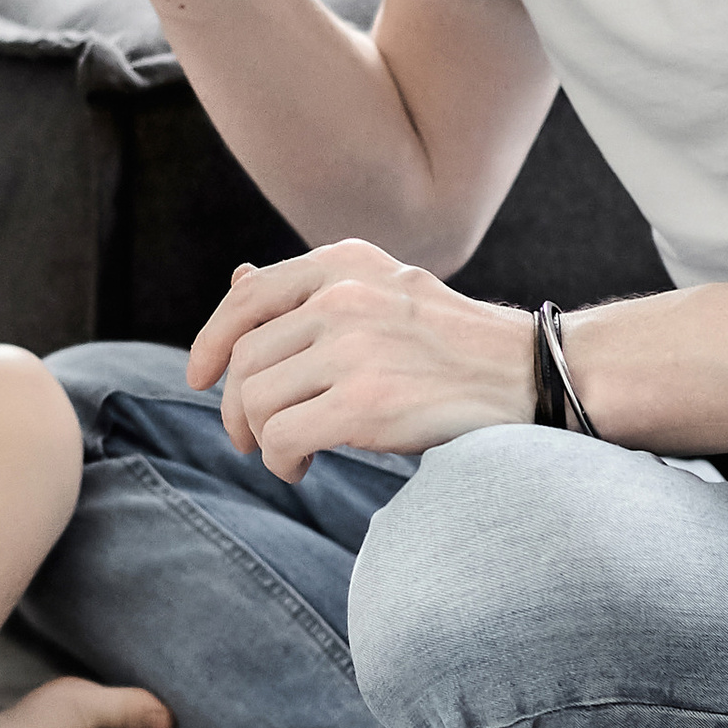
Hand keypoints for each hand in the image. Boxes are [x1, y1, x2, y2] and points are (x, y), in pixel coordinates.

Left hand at [185, 242, 534, 480]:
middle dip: (235, 406)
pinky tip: (301, 466)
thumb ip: (314, 290)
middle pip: (245, 357)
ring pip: (255, 398)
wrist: (530, 374)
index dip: (211, 340)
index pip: (247, 296)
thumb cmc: (454, 343)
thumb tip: (239, 278)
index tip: (198, 377)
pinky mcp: (364, 403)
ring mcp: (353, 347)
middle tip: (248, 437)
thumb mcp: (385, 290)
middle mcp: (343, 295)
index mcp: (345, 261)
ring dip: (260, 438)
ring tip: (286, 454)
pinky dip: (280, 460)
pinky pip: (282, 437)